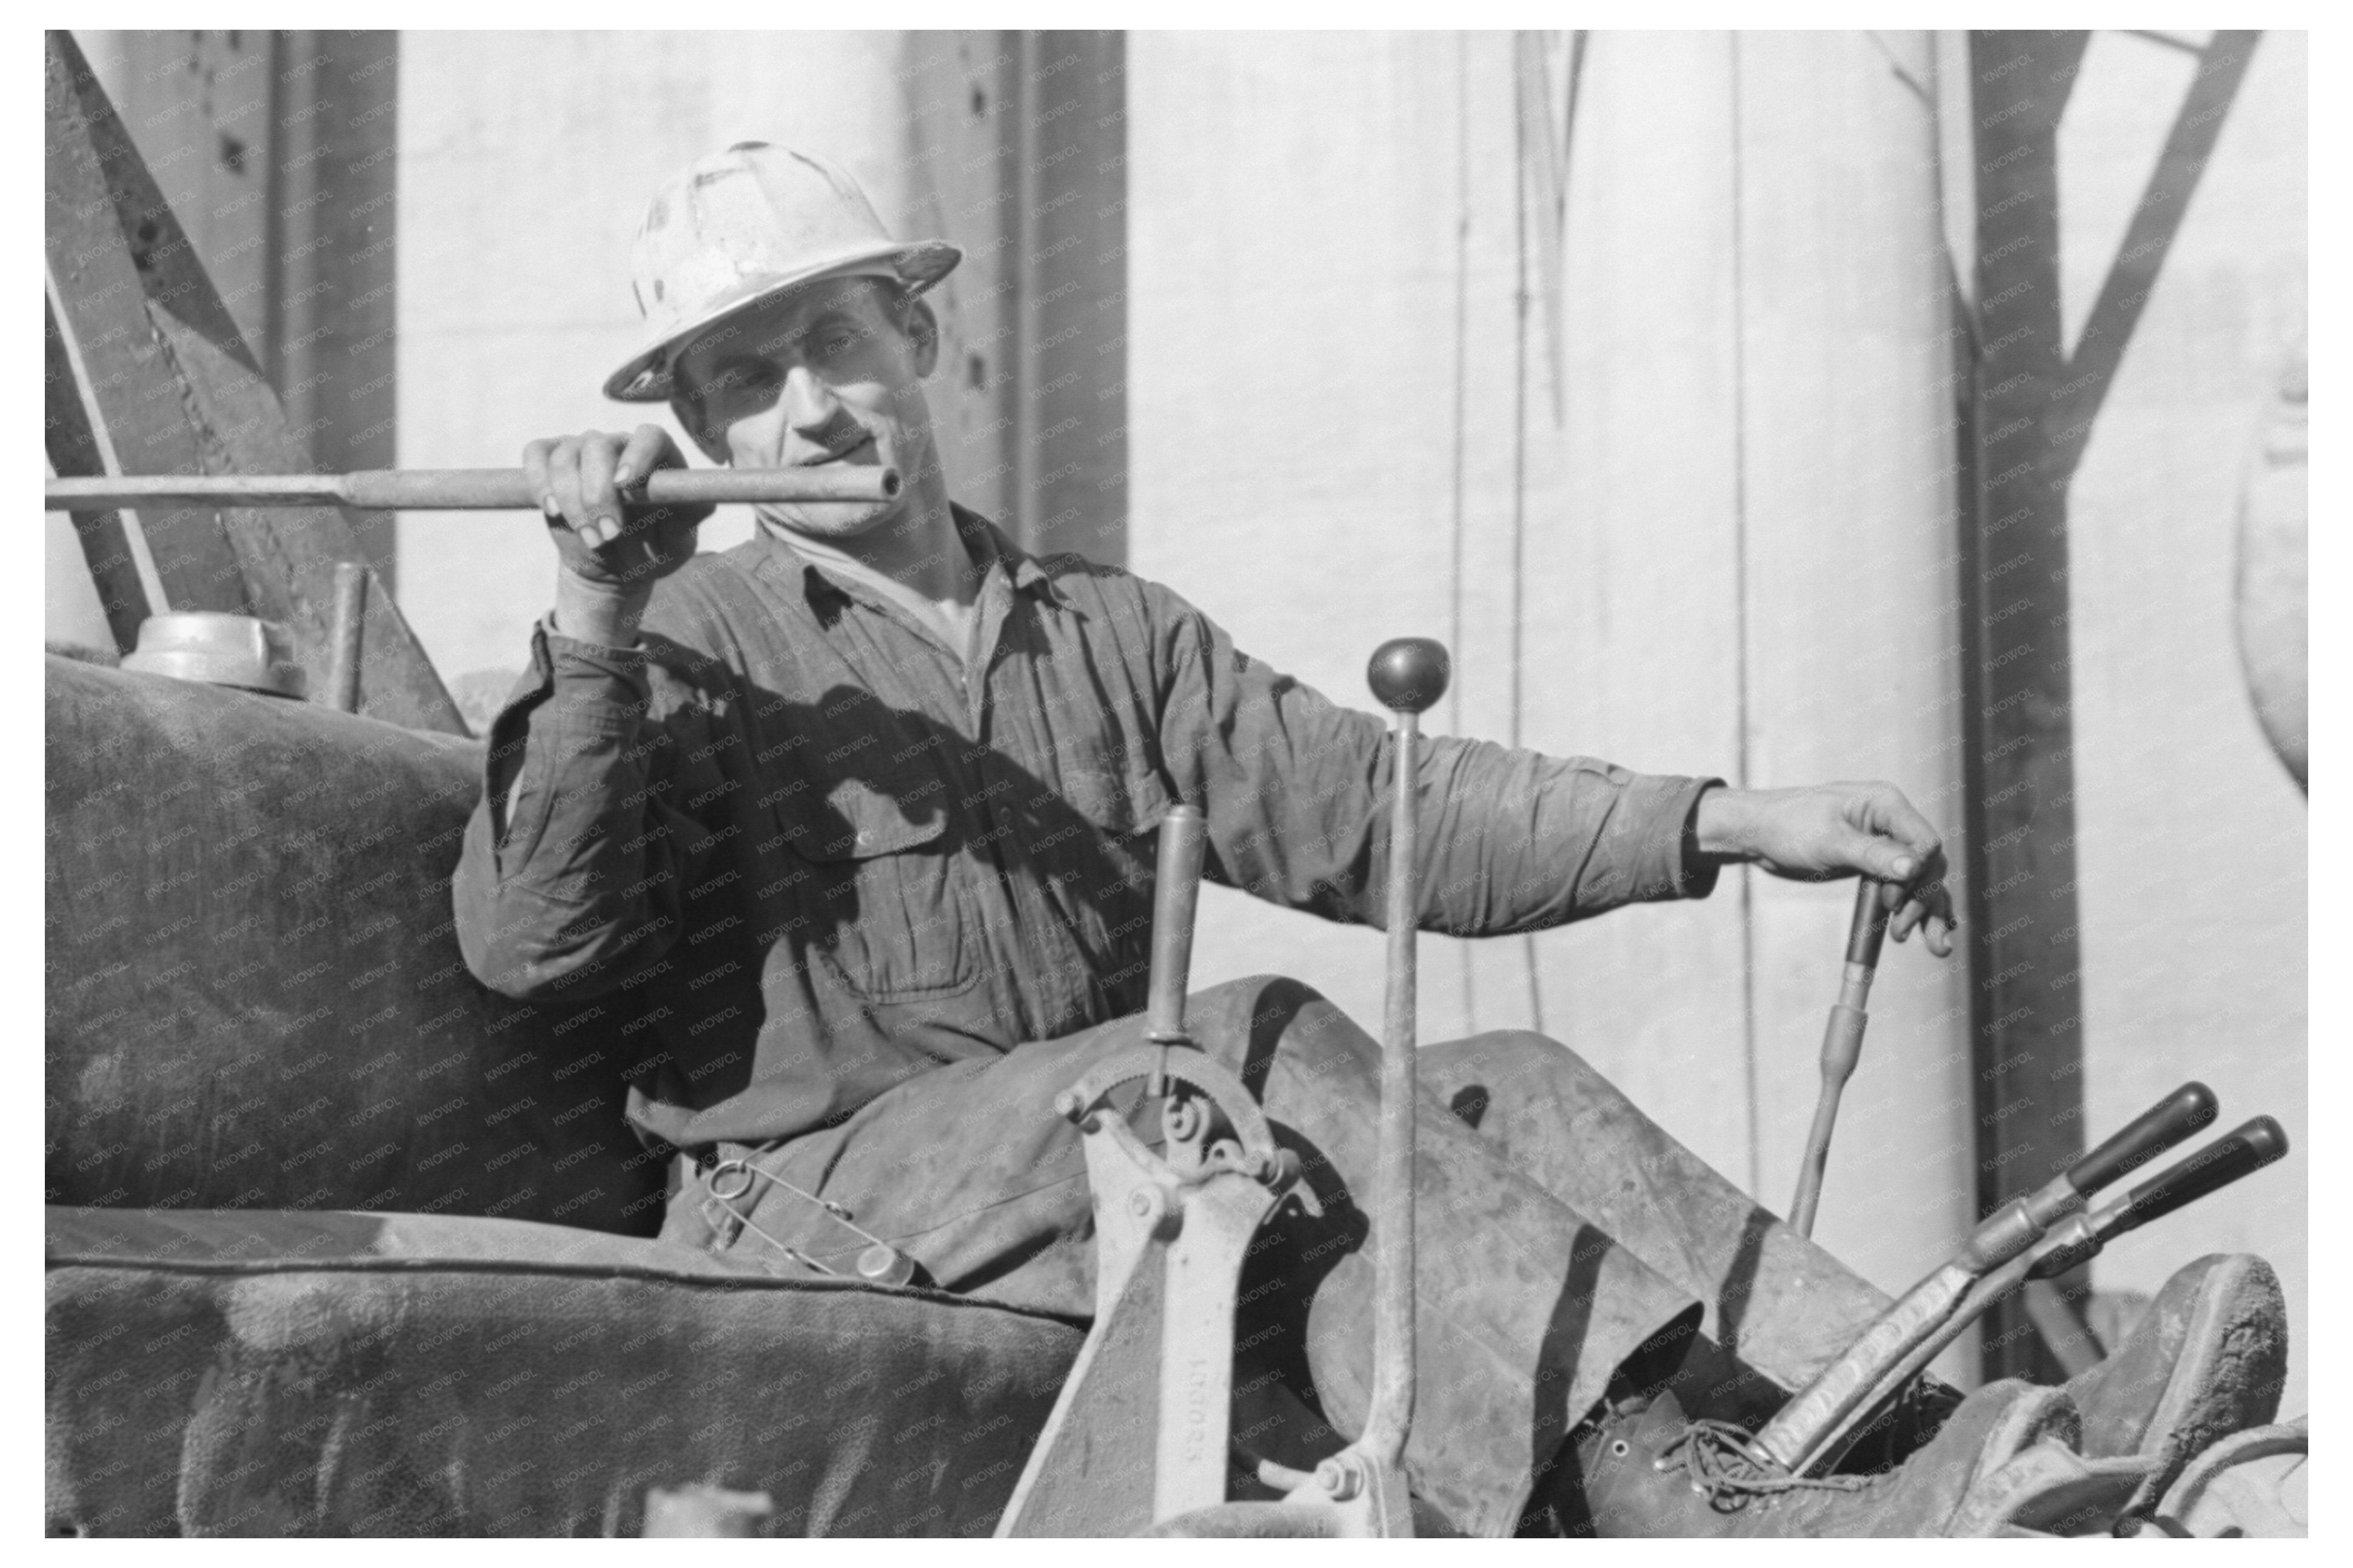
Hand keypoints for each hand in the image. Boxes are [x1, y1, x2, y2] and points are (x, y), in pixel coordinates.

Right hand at [524, 425, 711, 630]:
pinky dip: (539, 482)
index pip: (649, 436)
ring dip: (572, 502)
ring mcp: (581, 449)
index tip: (625, 485)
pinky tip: (552, 509)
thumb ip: (687, 524)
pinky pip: (536, 455)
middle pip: (599, 446)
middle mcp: (618, 445)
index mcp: (657, 456)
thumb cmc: (651, 550)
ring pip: (565, 457)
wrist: (612, 566)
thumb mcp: (676, 546)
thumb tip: (703, 505)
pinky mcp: (550, 461)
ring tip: (591, 539)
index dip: (637, 455)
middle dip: (598, 494)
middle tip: (608, 535)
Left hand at [1693, 782, 1956, 955]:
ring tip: (1938, 949)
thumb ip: (1871, 854)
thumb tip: (1913, 868)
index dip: (1916, 875)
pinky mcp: (1877, 866)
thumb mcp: (1827, 841)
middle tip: (1898, 932)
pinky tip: (1933, 938)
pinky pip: (1907, 888)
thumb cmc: (1788, 827)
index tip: (1889, 901)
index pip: (1925, 843)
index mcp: (1886, 803)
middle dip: (1920, 901)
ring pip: (1922, 880)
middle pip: (1928, 865)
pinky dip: (1918, 911)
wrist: (1758, 833)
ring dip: (1929, 913)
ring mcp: (1887, 845)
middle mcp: (1893, 821)